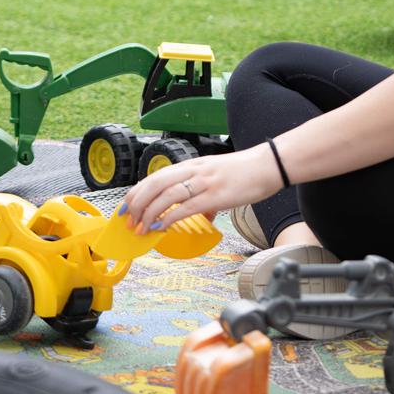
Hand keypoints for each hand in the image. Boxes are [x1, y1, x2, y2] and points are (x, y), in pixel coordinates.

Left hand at [118, 144, 282, 234]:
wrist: (267, 166)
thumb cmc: (244, 172)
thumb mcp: (215, 176)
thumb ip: (203, 193)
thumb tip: (201, 215)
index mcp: (191, 165)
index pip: (155, 177)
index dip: (137, 192)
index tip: (126, 206)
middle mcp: (193, 172)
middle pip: (155, 184)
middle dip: (137, 203)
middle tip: (128, 220)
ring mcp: (204, 183)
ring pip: (167, 196)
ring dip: (150, 214)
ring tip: (141, 228)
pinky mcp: (215, 197)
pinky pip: (186, 208)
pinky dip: (170, 218)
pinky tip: (161, 227)